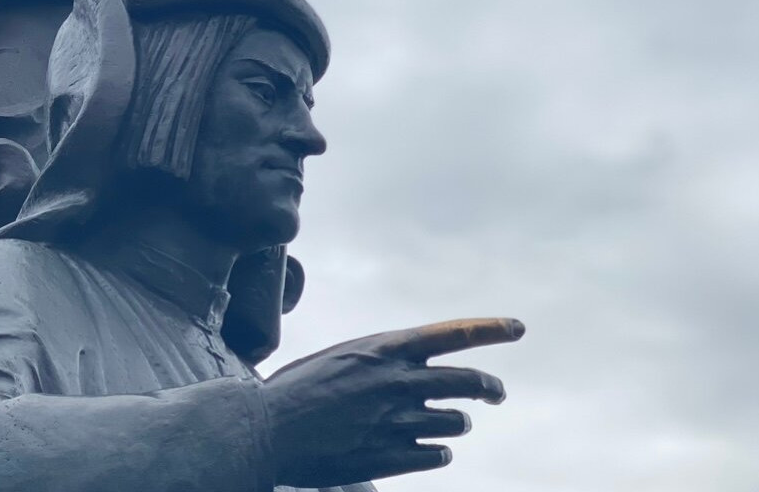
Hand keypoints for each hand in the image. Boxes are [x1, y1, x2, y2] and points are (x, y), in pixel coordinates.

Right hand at [261, 317, 524, 487]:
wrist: (268, 429)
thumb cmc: (297, 389)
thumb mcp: (341, 357)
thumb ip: (380, 361)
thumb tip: (410, 369)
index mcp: (384, 348)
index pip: (452, 333)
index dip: (490, 329)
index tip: (518, 328)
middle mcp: (399, 381)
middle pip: (468, 382)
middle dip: (490, 388)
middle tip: (496, 393)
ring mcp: (398, 420)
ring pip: (456, 422)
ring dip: (456, 422)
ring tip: (445, 423)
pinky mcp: (393, 456)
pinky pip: (437, 455)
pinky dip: (436, 451)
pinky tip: (422, 449)